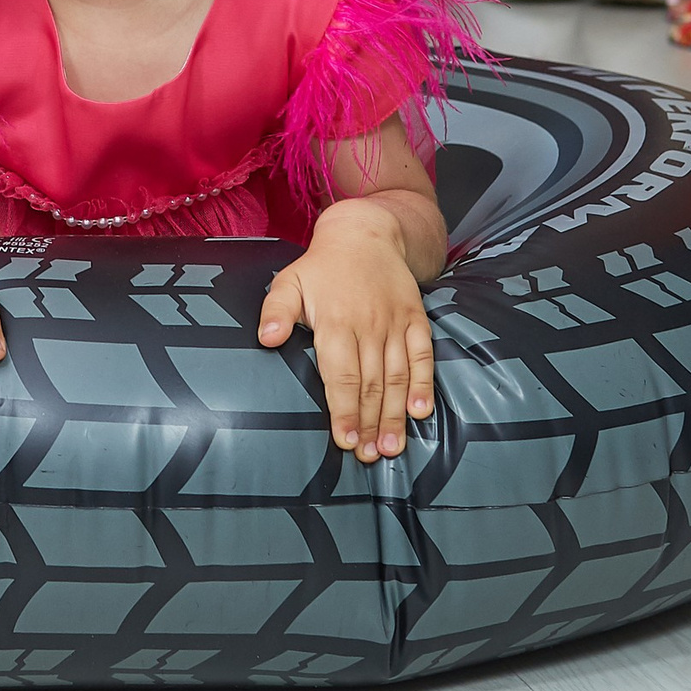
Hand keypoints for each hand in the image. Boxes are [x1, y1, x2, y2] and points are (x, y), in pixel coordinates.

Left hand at [259, 200, 434, 461]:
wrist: (364, 233)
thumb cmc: (321, 267)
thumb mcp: (289, 281)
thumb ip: (276, 311)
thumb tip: (266, 339)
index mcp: (335, 321)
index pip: (341, 375)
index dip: (344, 410)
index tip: (346, 441)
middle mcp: (369, 324)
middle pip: (371, 383)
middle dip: (371, 423)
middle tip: (371, 456)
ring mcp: (395, 322)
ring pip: (396, 375)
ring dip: (396, 414)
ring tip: (393, 447)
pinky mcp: (415, 319)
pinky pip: (423, 355)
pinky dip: (423, 383)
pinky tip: (421, 411)